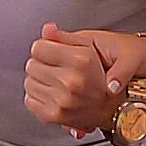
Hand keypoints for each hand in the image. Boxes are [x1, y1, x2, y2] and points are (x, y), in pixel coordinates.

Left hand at [27, 23, 145, 133]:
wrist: (116, 105)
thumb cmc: (105, 73)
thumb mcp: (90, 44)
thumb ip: (64, 37)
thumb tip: (48, 30)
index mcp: (80, 60)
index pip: (38, 48)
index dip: (45, 48)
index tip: (53, 52)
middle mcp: (72, 81)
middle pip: (31, 65)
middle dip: (41, 64)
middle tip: (58, 69)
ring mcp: (63, 100)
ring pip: (29, 83)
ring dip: (39, 81)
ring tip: (57, 82)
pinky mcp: (55, 115)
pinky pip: (30, 101)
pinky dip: (37, 98)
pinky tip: (53, 95)